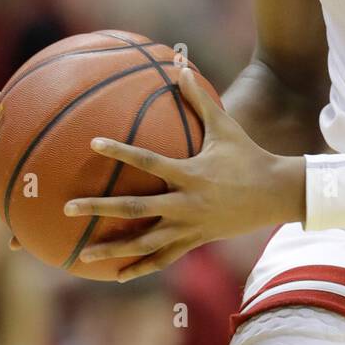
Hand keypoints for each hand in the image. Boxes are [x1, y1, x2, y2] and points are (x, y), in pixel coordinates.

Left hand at [64, 67, 305, 280]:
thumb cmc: (248, 155)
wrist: (276, 193)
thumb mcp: (225, 126)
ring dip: (113, 249)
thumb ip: (200, 99)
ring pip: (144, 242)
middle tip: (68, 208)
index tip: (93, 143)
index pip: (147, 162)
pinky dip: (141, 267)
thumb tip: (180, 68)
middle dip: (99, 208)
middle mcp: (185, 203)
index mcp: (189, 173)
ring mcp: (189, 226)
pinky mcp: (195, 241)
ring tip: (83, 255)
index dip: (120, 152)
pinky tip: (118, 275)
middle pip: (134, 208)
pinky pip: (164, 258)